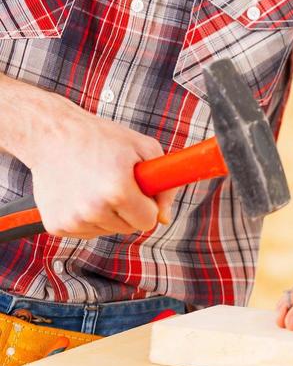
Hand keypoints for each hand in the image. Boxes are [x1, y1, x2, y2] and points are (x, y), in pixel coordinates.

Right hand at [28, 90, 175, 238]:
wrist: (54, 134)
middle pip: (128, 229)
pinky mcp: (56, 225)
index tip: (139, 190)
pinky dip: (86, 216)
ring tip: (95, 183)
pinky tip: (79, 192)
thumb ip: (165, 183)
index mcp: (118, 190)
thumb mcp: (143, 147)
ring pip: (106, 230)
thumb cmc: (101, 137)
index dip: (147, 205)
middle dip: (128, 209)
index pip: (148, 221)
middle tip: (115, 181)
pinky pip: (85, 231)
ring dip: (106, 212)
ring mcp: (73, 220)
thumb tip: (165, 218)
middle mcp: (94, 209)